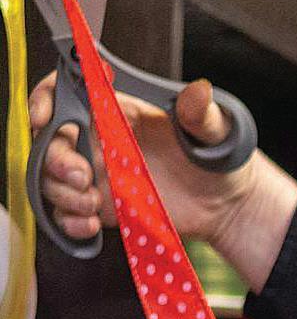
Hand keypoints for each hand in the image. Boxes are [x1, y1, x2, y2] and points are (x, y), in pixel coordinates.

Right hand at [29, 74, 296, 292]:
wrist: (229, 204)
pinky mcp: (103, 207)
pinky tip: (90, 227)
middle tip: (83, 178)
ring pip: (53, 179)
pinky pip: (68, 214)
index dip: (46, 99)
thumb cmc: (220, 156)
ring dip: (62, 193)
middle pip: (52, 141)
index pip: (67, 93)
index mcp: (118, 110)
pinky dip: (70, 222)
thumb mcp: (216, 130)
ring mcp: (98, 175)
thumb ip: (201, 113)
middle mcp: (100, 140)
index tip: (45, 117)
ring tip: (93, 204)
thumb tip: (199, 91)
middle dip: (54, 159)